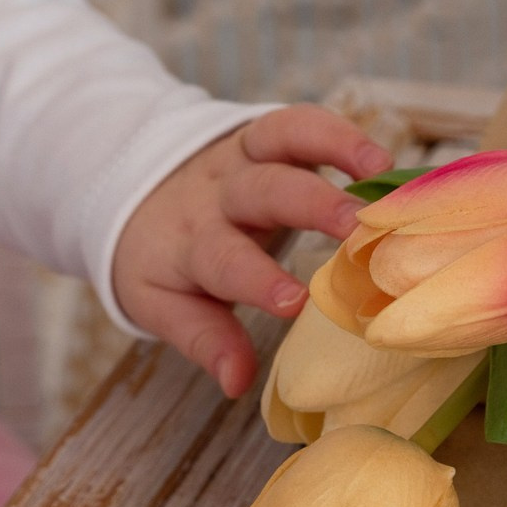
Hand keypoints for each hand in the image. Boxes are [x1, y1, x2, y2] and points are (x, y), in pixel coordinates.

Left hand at [111, 106, 391, 398]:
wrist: (127, 193)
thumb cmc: (161, 263)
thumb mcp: (165, 307)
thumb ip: (205, 340)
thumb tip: (237, 382)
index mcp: (190, 244)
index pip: (223, 261)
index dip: (258, 279)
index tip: (296, 301)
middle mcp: (216, 196)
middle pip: (261, 191)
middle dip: (310, 205)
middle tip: (357, 228)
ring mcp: (239, 160)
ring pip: (281, 140)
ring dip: (333, 149)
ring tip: (380, 170)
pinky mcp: (261, 137)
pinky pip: (298, 124)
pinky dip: (338, 134)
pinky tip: (380, 160)